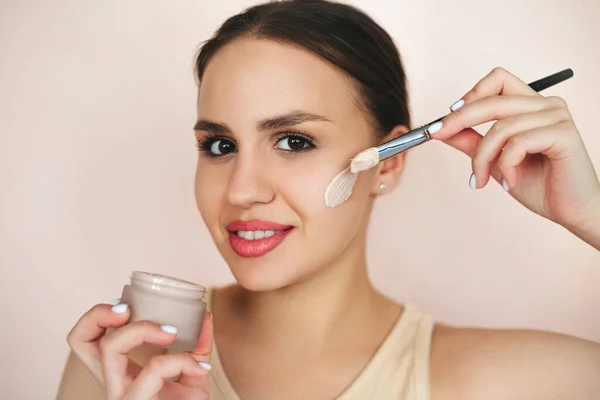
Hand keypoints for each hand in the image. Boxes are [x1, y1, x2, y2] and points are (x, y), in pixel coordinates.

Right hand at [67, 301, 212, 399]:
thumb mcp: (192, 374)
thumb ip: (196, 346)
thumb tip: (204, 315)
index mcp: (121, 373)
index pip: (86, 342)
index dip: (95, 317)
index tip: (125, 305)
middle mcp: (113, 384)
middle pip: (79, 342)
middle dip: (98, 314)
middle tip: (128, 309)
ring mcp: (122, 396)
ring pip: (109, 350)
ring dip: (141, 329)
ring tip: (172, 331)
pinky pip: (151, 370)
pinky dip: (180, 360)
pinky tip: (201, 369)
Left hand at [432, 67, 599, 233]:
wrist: (570, 211)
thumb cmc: (539, 185)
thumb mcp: (495, 161)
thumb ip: (472, 142)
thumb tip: (442, 130)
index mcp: (531, 105)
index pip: (498, 79)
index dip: (470, 94)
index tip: (447, 118)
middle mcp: (546, 104)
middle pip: (492, 99)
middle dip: (458, 120)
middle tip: (438, 136)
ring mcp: (557, 116)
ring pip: (500, 127)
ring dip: (482, 158)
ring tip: (481, 180)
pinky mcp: (563, 134)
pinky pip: (517, 143)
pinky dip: (505, 166)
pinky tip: (510, 182)